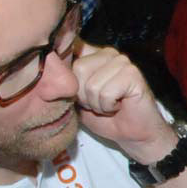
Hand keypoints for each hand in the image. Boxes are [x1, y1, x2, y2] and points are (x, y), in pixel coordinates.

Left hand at [72, 43, 176, 164]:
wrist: (131, 134)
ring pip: (92, 85)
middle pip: (78, 70)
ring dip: (97, 104)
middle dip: (84, 95)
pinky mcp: (133, 74)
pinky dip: (109, 106)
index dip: (70, 81)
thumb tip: (52, 71)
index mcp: (94, 54)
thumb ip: (66, 82)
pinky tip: (119, 106)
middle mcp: (109, 53)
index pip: (69, 55)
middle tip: (99, 103)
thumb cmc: (104, 117)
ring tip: (110, 105)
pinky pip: (106, 93)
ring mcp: (123, 62)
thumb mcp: (77, 98)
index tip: (82, 95)